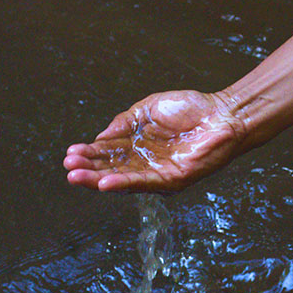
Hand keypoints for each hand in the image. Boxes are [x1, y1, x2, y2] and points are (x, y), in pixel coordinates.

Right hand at [63, 90, 248, 192]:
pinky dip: (123, 184)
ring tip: (76, 178)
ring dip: (99, 180)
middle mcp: (146, 162)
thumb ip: (124, 122)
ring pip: (123, 179)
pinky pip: (145, 183)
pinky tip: (104, 183)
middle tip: (68, 170)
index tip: (70, 154)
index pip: (108, 153)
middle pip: (112, 169)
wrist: (224, 113)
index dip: (90, 154)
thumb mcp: (148, 109)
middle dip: (89, 170)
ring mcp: (158, 173)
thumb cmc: (191, 108)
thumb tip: (99, 137)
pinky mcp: (173, 180)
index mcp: (138, 145)